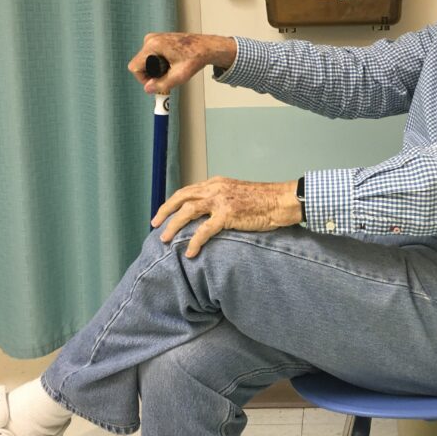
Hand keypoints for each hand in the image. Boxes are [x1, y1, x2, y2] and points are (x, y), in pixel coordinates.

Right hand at [128, 33, 236, 92]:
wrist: (206, 47)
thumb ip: (162, 84)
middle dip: (152, 74)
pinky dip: (159, 63)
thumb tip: (148, 89)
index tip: (156, 84)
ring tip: (172, 68)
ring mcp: (153, 38)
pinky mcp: (157, 40)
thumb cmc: (196, 58)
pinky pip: (151, 56)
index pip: (135, 67)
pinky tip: (172, 63)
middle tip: (168, 77)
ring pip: (145, 61)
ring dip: (156, 69)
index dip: (143, 79)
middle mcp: (150, 39)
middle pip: (140, 64)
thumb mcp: (180, 76)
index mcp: (153, 45)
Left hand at [151, 177, 302, 256]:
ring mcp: (221, 200)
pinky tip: (190, 252)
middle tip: (154, 224)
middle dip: (165, 211)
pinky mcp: (228, 214)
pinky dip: (195, 242)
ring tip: (164, 239)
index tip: (164, 213)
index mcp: (216, 183)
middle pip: (181, 197)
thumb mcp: (238, 195)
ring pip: (187, 211)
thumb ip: (222, 201)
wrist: (282, 201)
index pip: (188, 191)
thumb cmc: (265, 201)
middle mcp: (215, 188)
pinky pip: (204, 230)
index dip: (173, 202)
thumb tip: (210, 214)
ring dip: (173, 226)